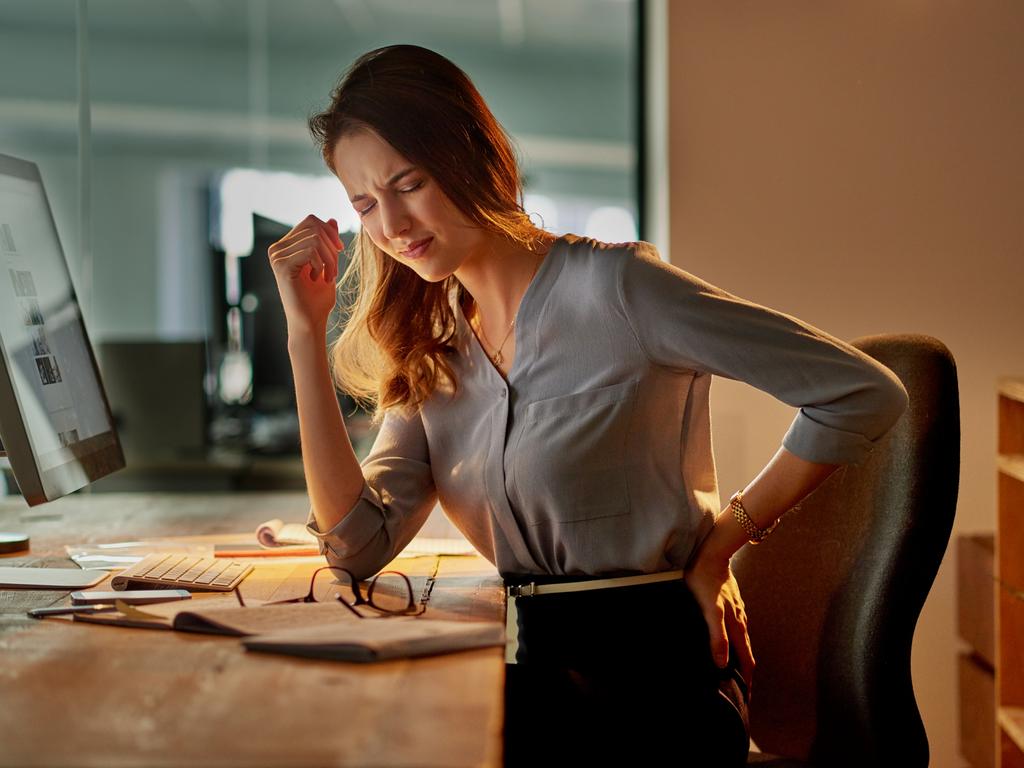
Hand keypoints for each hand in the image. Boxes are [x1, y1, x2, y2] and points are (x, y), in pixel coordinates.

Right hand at [267, 214, 342, 332]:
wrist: (310, 322)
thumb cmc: (318, 298)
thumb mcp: (328, 263)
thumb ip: (327, 242)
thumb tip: (332, 219)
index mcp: (286, 246)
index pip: (311, 221)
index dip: (330, 232)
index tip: (339, 251)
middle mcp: (277, 249)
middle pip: (313, 226)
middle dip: (331, 246)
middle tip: (333, 270)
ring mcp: (277, 256)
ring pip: (315, 239)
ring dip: (329, 259)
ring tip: (328, 276)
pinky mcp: (281, 266)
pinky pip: (310, 250)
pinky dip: (322, 264)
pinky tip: (319, 279)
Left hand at [683, 552, 755, 692]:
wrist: (713, 553)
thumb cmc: (707, 582)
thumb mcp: (711, 611)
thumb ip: (717, 636)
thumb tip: (722, 663)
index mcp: (736, 625)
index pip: (745, 657)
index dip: (746, 677)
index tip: (748, 694)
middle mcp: (739, 619)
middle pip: (745, 650)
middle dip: (746, 670)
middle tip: (745, 687)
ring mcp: (736, 609)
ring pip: (741, 637)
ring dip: (741, 653)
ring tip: (739, 665)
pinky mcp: (730, 600)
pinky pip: (736, 625)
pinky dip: (735, 638)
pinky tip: (730, 635)